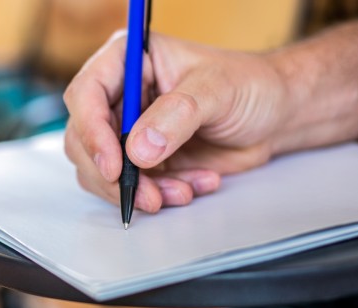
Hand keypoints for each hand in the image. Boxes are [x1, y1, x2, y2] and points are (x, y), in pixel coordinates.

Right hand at [63, 32, 286, 211]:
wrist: (274, 116)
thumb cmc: (250, 86)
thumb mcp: (219, 90)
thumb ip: (178, 114)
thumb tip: (139, 148)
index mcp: (128, 61)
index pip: (86, 94)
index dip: (91, 131)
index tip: (114, 164)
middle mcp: (119, 96)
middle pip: (83, 139)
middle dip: (112, 174)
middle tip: (145, 193)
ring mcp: (126, 131)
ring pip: (100, 170)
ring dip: (136, 190)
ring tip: (179, 192)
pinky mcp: (140, 161)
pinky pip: (128, 187)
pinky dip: (156, 196)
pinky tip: (192, 185)